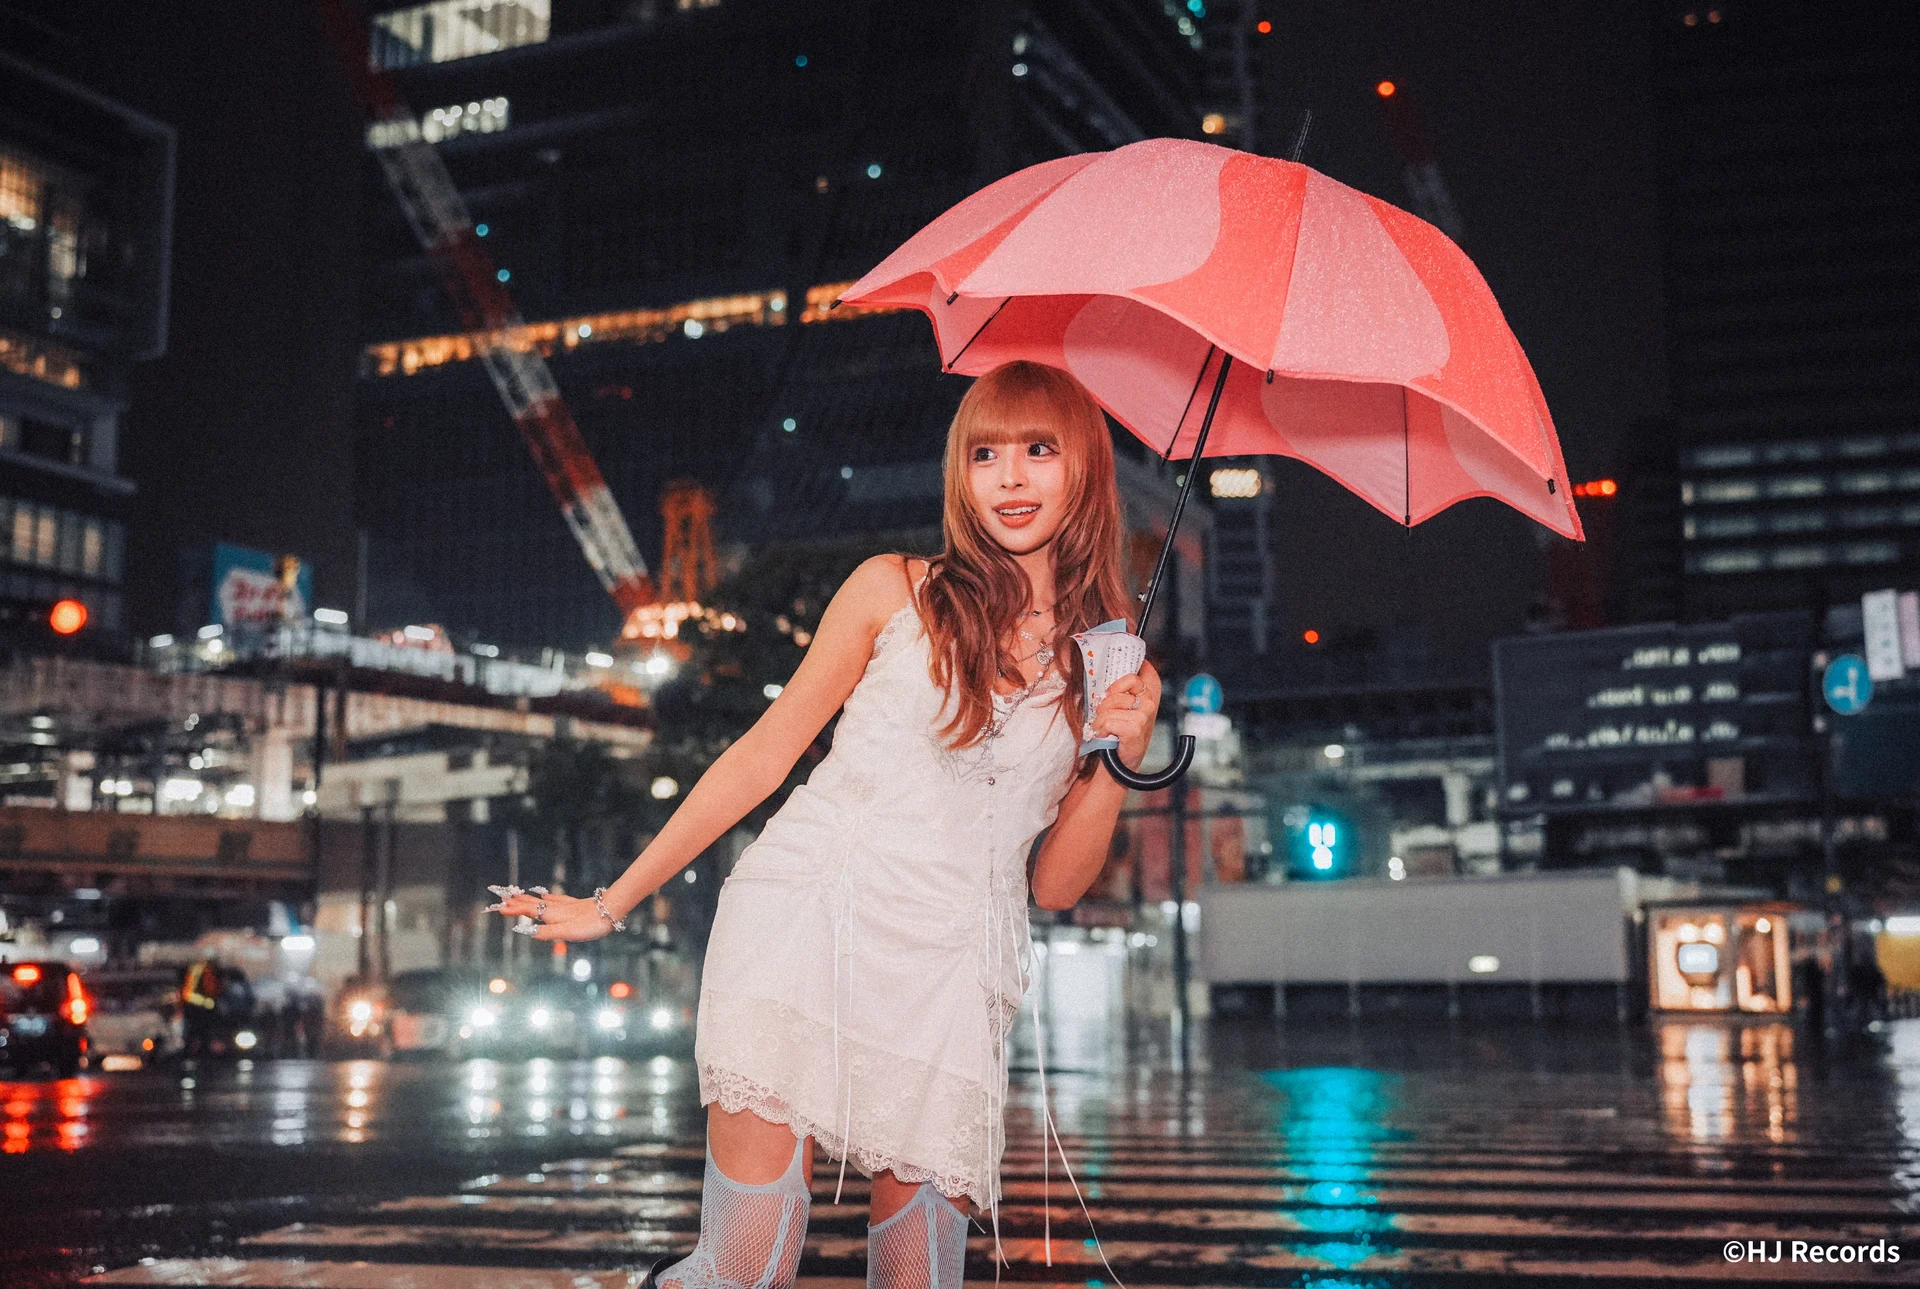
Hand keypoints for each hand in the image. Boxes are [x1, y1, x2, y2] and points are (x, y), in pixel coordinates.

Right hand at [486, 885, 613, 941]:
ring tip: (515, 893)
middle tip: (499, 895)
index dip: (513, 909)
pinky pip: (554, 898)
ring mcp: (564, 904)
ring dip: (526, 897)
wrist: (611, 910)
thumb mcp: (567, 933)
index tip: (498, 907)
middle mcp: (555, 907)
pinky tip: (544, 894)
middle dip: (515, 900)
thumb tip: (525, 931)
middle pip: (531, 902)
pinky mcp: (573, 904)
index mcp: (551, 914)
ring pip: (540, 899)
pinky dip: (544, 896)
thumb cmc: (590, 924)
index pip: (527, 910)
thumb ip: (547, 932)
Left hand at [1090, 660, 1160, 768]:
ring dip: (1100, 720)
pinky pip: (1107, 720)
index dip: (1119, 682)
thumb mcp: (1123, 710)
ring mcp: (1144, 715)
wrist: (1120, 764)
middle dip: (1103, 706)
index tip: (1110, 693)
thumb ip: (1119, 693)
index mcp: (1147, 695)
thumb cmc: (1119, 735)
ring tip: (1105, 729)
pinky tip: (1105, 736)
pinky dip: (1100, 730)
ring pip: (1107, 707)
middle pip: (1114, 692)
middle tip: (1105, 719)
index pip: (1136, 673)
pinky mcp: (1135, 727)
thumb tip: (1104, 683)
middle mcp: (1149, 703)